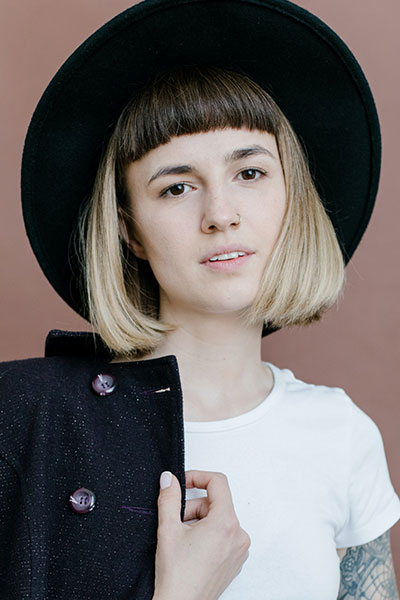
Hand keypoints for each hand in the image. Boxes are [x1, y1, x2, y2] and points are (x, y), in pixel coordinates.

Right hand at [153, 470, 250, 599]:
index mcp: (226, 523)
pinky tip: (192, 550)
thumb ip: (169, 498)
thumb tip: (169, 479)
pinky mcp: (235, 561)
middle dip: (193, 507)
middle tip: (175, 522)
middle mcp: (238, 535)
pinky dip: (207, 535)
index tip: (182, 483)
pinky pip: (223, 535)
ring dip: (199, 522)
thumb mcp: (168, 529)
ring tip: (182, 540)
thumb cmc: (177, 577)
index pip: (218, 482)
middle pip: (216, 503)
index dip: (197, 476)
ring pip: (218, 520)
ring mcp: (239, 550)